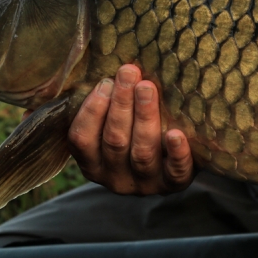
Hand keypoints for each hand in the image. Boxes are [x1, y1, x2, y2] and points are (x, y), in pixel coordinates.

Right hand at [67, 64, 194, 194]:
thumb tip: (82, 77)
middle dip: (121, 104)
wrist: (173, 160)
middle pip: (114, 141)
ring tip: (148, 88)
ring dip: (144, 117)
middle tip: (129, 72)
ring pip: (142, 152)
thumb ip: (96, 105)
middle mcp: (115, 179)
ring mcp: (144, 184)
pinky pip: (175, 172)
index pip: (81, 140)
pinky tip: (176, 134)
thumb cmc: (133, 131)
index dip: (91, 111)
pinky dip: (176, 153)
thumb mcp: (109, 124)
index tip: (105, 82)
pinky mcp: (173, 185)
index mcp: (93, 163)